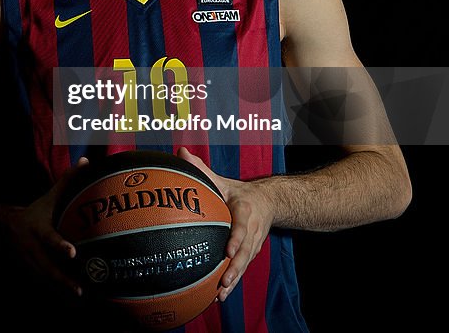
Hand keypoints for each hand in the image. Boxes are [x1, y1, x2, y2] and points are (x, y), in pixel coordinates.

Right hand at [1, 157, 89, 295]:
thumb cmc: (27, 213)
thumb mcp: (44, 199)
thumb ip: (66, 182)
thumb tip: (86, 162)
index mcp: (35, 229)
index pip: (48, 237)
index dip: (59, 245)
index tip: (73, 252)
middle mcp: (29, 248)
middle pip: (47, 267)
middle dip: (63, 281)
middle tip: (82, 291)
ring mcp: (24, 264)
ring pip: (43, 282)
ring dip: (60, 293)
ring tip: (79, 302)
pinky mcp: (22, 275)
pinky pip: (40, 288)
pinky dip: (53, 298)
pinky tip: (69, 307)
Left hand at [177, 147, 275, 301]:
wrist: (268, 202)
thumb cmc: (237, 192)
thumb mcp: (223, 180)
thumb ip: (201, 169)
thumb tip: (180, 153)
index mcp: (245, 210)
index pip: (242, 225)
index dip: (237, 238)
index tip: (228, 249)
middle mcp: (252, 229)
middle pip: (246, 251)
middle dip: (235, 267)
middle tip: (223, 281)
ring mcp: (253, 243)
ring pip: (245, 264)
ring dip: (234, 279)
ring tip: (220, 294)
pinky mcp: (250, 252)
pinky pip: (242, 268)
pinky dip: (233, 281)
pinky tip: (219, 295)